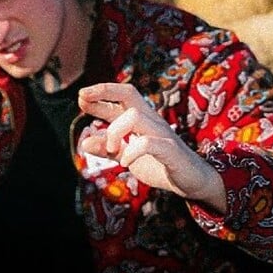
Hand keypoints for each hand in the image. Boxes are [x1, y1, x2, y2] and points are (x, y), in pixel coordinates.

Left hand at [78, 82, 225, 212]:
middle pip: (129, 93)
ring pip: (134, 116)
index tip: (80, 96)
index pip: (120, 96)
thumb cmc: (158, 164)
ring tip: (112, 150)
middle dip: (104, 91)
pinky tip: (125, 162)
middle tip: (83, 99)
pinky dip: (131, 151)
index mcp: (140, 119)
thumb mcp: (126, 155)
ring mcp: (161, 133)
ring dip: (114, 132)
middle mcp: (150, 120)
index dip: (100, 93)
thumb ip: (107, 148)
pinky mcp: (170, 150)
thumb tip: (83, 143)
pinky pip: (148, 143)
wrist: (192, 181)